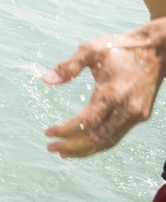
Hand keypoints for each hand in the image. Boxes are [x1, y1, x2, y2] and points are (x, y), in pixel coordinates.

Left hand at [43, 26, 165, 157]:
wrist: (156, 49)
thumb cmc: (120, 48)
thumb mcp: (91, 49)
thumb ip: (69, 66)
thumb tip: (46, 80)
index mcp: (113, 93)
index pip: (86, 122)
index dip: (65, 130)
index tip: (48, 132)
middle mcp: (126, 108)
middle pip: (97, 138)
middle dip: (72, 146)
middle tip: (50, 148)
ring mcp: (136, 114)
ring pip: (108, 141)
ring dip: (85, 150)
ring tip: (63, 153)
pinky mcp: (140, 115)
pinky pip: (117, 136)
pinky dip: (99, 143)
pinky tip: (84, 145)